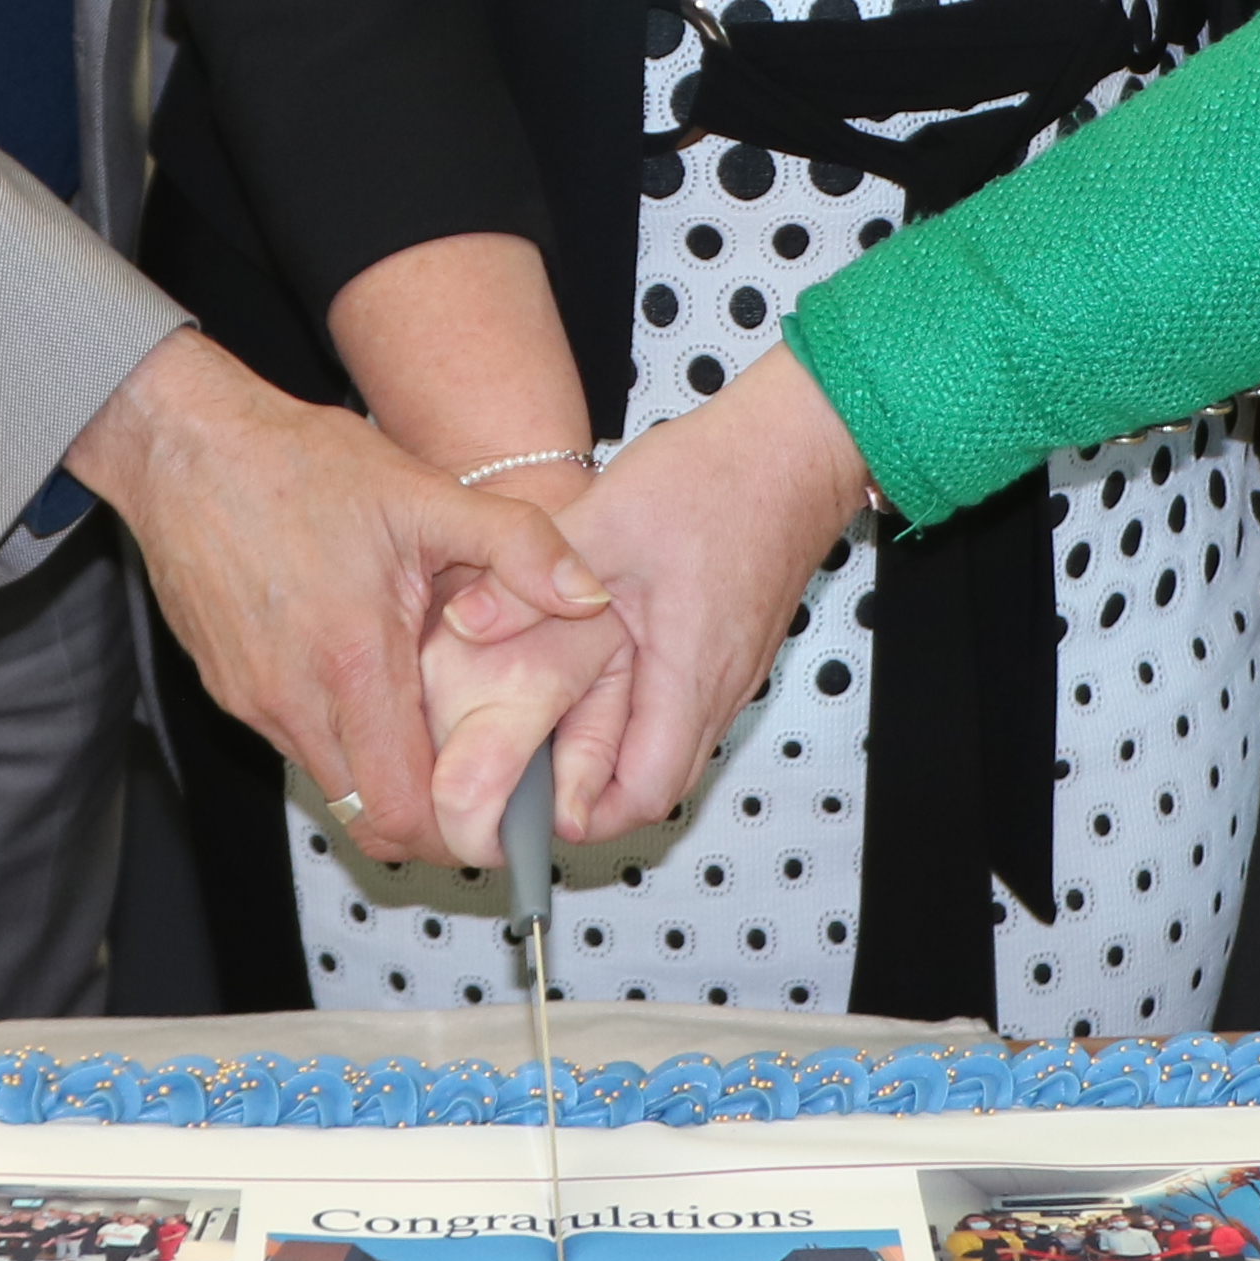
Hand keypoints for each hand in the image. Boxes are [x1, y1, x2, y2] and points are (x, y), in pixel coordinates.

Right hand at [72, 332, 613, 867]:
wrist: (184, 446)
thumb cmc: (296, 463)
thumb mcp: (424, 493)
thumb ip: (518, 546)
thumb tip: (588, 596)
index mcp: (352, 661)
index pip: (404, 812)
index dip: (457, 832)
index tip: (499, 814)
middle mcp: (293, 698)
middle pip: (370, 821)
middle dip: (429, 817)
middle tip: (477, 782)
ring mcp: (253, 700)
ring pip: (332, 784)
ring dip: (382, 774)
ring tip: (428, 721)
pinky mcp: (228, 690)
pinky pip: (295, 743)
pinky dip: (340, 737)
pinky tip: (368, 681)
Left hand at [535, 350, 879, 834]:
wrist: (793, 446)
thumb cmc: (721, 479)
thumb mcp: (603, 523)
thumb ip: (531, 581)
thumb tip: (465, 624)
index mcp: (689, 675)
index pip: (644, 796)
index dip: (585, 814)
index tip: (534, 803)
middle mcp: (718, 687)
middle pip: (657, 784)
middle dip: (592, 790)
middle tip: (533, 771)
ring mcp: (729, 669)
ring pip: (671, 746)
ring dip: (615, 748)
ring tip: (554, 723)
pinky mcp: (729, 646)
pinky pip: (683, 706)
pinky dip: (638, 709)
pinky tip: (600, 670)